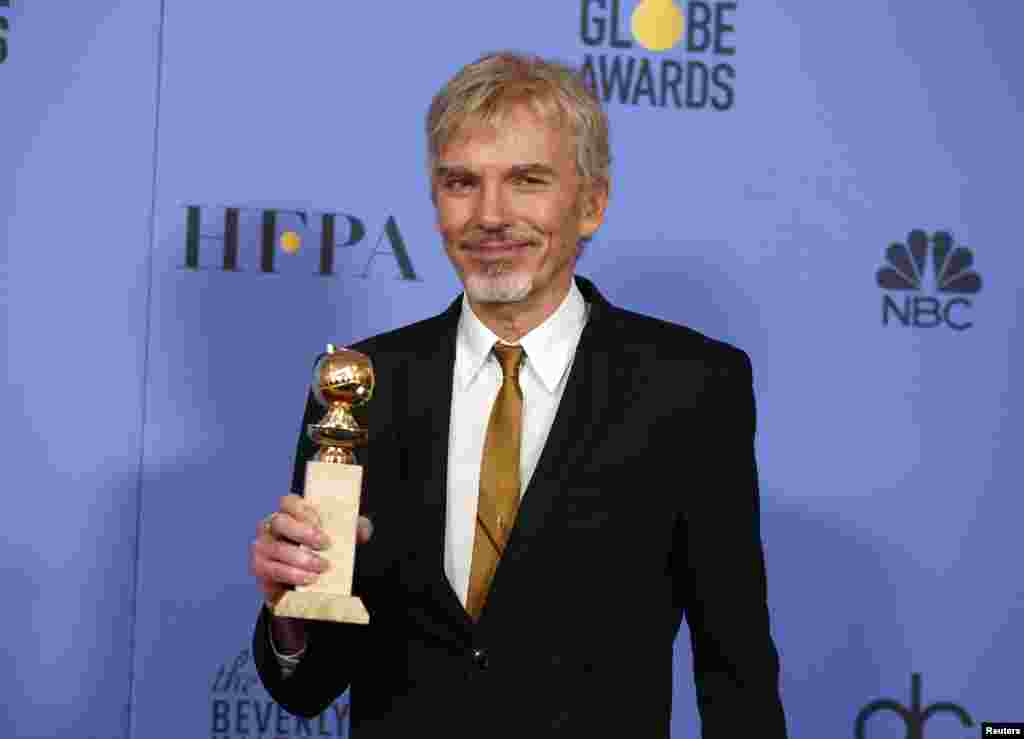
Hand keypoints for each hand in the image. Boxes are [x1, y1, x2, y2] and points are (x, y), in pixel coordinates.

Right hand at [250, 494, 373, 606]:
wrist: (305, 583)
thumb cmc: (321, 552)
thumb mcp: (340, 538)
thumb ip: (353, 530)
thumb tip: (363, 529)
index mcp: (289, 513)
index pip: (288, 501)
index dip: (303, 510)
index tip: (321, 522)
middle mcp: (271, 526)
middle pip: (279, 521)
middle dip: (303, 532)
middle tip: (326, 544)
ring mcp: (262, 546)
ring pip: (276, 548)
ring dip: (300, 558)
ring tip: (322, 567)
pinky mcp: (260, 568)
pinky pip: (271, 569)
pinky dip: (291, 574)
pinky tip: (308, 579)